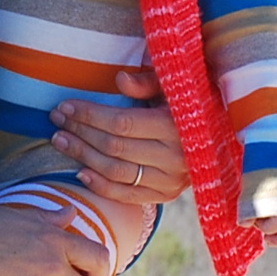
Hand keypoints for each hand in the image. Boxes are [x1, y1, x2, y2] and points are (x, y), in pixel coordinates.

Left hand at [49, 69, 190, 212]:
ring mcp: (172, 180)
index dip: (89, 115)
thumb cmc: (190, 102)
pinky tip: (79, 172)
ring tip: (60, 140)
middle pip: (114, 147)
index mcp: (178, 126)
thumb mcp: (174, 85)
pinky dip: (100, 186)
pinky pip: (127, 195)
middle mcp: (176, 157)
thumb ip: (147, 82)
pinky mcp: (167, 195)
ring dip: (83, 157)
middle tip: (56, 120)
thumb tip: (119, 80)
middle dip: (80, 132)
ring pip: (116, 172)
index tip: (65, 106)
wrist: (220, 136)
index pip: (122, 123)